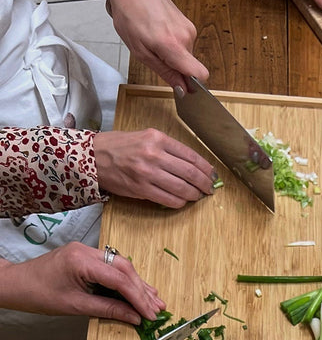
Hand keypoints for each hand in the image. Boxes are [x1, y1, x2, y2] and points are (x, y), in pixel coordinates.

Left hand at [0, 242, 163, 323]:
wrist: (15, 284)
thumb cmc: (38, 295)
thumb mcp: (75, 306)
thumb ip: (108, 309)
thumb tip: (134, 317)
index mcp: (81, 261)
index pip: (120, 279)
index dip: (139, 298)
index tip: (151, 314)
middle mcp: (87, 251)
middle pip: (125, 269)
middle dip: (143, 290)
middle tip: (157, 308)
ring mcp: (87, 251)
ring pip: (122, 266)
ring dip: (138, 285)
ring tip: (155, 301)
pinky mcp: (86, 256)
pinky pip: (112, 267)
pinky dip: (126, 280)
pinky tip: (138, 290)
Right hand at [94, 129, 216, 207]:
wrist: (91, 156)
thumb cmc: (119, 146)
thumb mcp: (145, 137)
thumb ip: (168, 148)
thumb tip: (192, 164)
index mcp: (157, 139)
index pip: (191, 156)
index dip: (207, 168)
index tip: (212, 174)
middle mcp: (154, 154)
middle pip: (191, 173)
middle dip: (205, 183)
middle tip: (209, 188)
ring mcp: (147, 173)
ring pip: (182, 188)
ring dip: (194, 195)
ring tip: (197, 195)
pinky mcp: (141, 189)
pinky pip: (169, 199)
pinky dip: (179, 202)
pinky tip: (182, 201)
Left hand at [97, 0, 208, 87]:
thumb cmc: (129, 13)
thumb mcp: (140, 51)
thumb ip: (164, 72)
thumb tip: (182, 89)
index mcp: (174, 46)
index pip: (200, 75)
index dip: (192, 84)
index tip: (180, 84)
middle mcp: (187, 37)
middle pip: (190, 66)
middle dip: (174, 65)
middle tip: (153, 52)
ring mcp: (189, 28)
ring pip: (186, 54)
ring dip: (172, 53)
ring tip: (153, 38)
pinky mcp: (188, 23)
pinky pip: (184, 43)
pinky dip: (173, 43)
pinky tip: (158, 31)